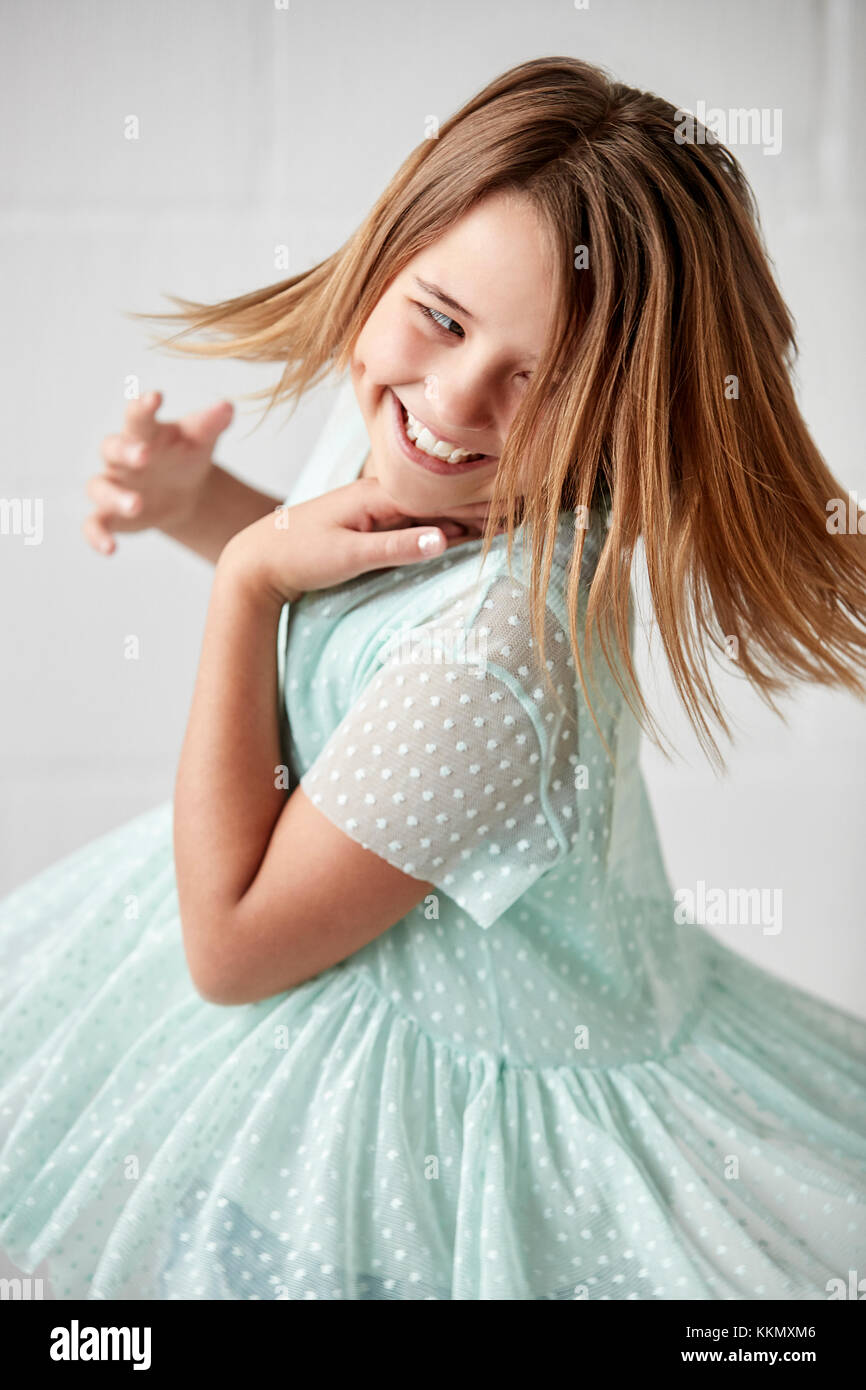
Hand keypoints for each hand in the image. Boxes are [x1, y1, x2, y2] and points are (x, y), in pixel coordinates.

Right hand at [83, 391, 234, 553]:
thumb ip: (211, 423)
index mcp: (143, 432)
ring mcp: (113, 485)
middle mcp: (121, 457)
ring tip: (137, 505)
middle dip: (126, 451)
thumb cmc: (186, 455)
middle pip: (112, 448)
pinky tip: (110, 549)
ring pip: (99, 488)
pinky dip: (96, 536)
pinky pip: (94, 524)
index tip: (155, 398)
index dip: (143, 407)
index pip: (138, 416)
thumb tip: (228, 406)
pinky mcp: (111, 515)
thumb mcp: (201, 439)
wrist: (184, 490)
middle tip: (144, 456)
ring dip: (115, 497)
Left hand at [220, 475, 501, 602]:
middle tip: (532, 511)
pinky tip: (463, 530)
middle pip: (445, 499)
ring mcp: (377, 507)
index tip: (523, 512)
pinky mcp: (372, 522)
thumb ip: (397, 547)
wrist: (256, 559)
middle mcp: (382, 493)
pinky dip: (446, 524)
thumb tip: (445, 538)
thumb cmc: (297, 556)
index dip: (485, 506)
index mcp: (380, 495)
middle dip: (486, 504)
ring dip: (469, 513)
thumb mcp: (349, 555)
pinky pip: (419, 520)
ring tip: (510, 515)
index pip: (445, 500)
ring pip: (434, 509)